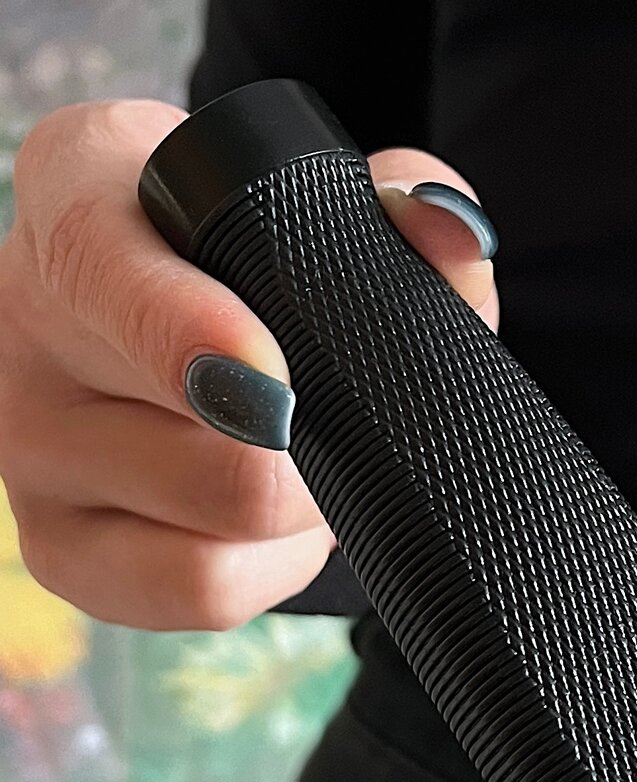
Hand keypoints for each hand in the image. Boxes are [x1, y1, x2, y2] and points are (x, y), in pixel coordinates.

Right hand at [0, 97, 498, 629]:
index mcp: (77, 192)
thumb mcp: (320, 205)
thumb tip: (450, 233)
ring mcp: (28, 446)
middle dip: (323, 438)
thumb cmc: (254, 258)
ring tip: (306, 452)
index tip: (274, 384)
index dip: (192, 335)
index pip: (106, 267)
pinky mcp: (58, 552)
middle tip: (341, 409)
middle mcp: (25, 315)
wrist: (181, 336)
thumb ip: (402, 203)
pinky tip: (273, 520)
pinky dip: (273, 566)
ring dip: (310, 503)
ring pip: (227, 517)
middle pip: (215, 433)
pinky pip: (202, 588)